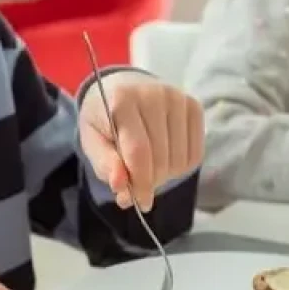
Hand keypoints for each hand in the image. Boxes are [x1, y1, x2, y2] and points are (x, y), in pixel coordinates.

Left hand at [79, 71, 203, 210]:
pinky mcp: (193, 105)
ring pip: (180, 158)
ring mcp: (177, 98)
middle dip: (151, 181)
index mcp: (122, 100)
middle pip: (161, 158)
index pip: (138, 151)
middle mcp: (153, 94)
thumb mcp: (92, 141)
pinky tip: (166, 159)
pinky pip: (196, 153)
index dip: (140, 183)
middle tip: (140, 184)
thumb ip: (105, 164)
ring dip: (166, 175)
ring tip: (150, 168)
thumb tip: (121, 185)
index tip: (139, 202)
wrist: (122, 87)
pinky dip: (182, 166)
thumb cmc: (105, 119)